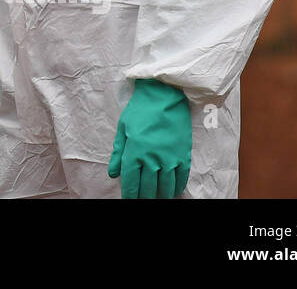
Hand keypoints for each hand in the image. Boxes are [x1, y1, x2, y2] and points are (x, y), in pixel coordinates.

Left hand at [108, 78, 191, 198]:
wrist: (165, 97)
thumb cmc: (140, 110)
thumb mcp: (123, 129)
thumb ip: (118, 153)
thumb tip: (113, 173)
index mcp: (134, 152)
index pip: (130, 182)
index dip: (129, 194)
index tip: (128, 199)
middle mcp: (152, 159)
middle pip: (148, 188)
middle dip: (144, 197)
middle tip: (142, 200)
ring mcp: (169, 158)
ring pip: (165, 187)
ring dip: (160, 195)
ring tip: (157, 198)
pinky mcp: (183, 155)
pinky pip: (181, 178)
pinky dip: (177, 187)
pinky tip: (172, 191)